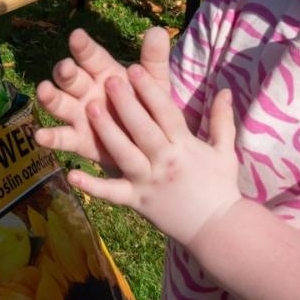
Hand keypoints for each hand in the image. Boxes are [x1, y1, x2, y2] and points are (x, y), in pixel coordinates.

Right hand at [34, 26, 172, 171]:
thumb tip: (159, 30)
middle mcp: (86, 90)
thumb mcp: (154, 84)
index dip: (84, 47)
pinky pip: (62, 137)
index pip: (91, 56)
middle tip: (65, 68)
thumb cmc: (147, 107)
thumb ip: (153, 59)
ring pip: (60, 104)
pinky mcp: (77, 140)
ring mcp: (79, 114)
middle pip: (71, 78)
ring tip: (43, 91)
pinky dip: (51, 137)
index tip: (77, 36)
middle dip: (65, 71)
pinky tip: (40, 136)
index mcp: (104, 72)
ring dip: (50, 98)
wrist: (148, 144)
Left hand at [67, 69, 242, 245]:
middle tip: (108, 80)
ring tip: (89, 109)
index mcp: (184, 147)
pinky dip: (92, 186)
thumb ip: (221, 119)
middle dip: (126, 104)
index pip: (166, 113)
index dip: (150, 90)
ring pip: (125, 154)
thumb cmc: (220, 188)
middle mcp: (165, 162)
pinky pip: (112, 194)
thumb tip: (227, 89)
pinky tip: (71, 174)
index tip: (134, 68)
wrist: (218, 231)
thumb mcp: (225, 151)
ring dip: (107, 132)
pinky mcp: (137, 202)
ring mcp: (149, 183)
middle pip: (143, 129)